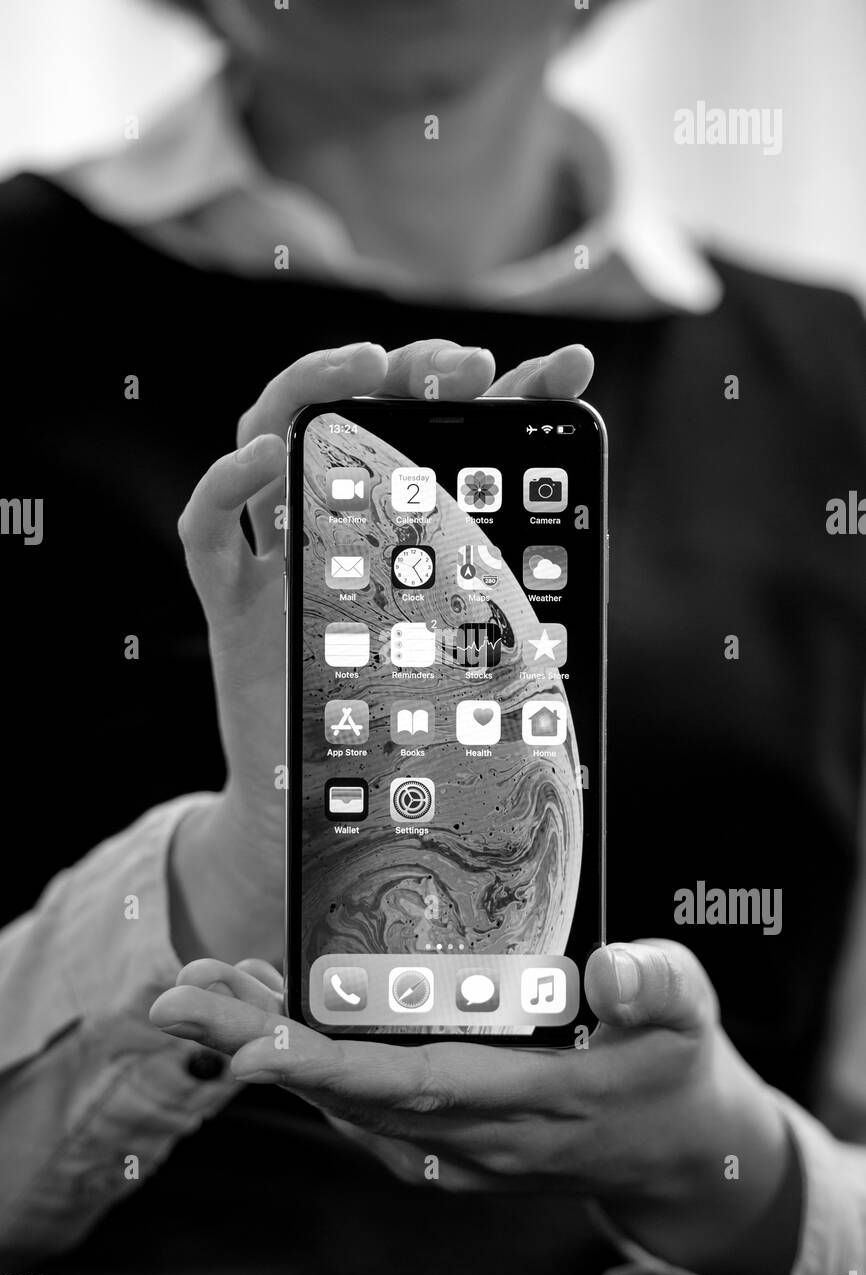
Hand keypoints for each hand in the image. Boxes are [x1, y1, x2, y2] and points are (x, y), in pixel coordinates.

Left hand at [150, 938, 799, 1274]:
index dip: (330, 1071)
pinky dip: (309, 1066)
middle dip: (260, 1044)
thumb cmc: (676, 1074)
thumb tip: (614, 968)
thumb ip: (659, 987)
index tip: (254, 1046)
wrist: (682, 1150)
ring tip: (210, 989)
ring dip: (272, 1048)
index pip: (416, 1086)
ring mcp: (460, 1146)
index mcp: (535, 1100)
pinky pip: (362, 1108)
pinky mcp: (448, 1138)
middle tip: (182, 996)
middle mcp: (481, 1135)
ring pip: (346, 1101)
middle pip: (353, 1093)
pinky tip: (275, 1020)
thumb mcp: (690, 1016)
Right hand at [169, 340, 593, 964]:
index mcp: (397, 535)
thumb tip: (591, 549)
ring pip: (262, 442)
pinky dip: (226, 485)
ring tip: (364, 364)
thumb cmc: (412, 732)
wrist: (334, 821)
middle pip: (346, 415)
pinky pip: (207, 532)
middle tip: (458, 363)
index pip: (441, 437)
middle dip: (400, 374)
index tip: (566, 368)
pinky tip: (269, 457)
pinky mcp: (230, 611)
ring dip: (307, 391)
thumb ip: (531, 599)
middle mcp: (332, 534)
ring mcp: (276, 567)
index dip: (502, 393)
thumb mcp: (484, 655)